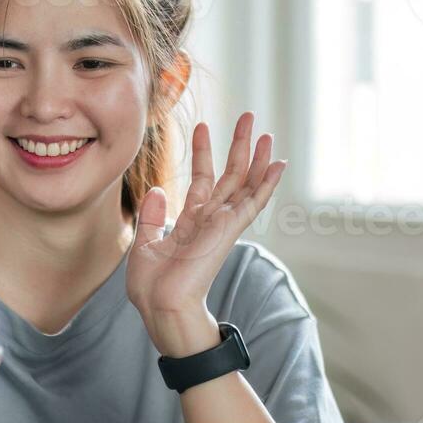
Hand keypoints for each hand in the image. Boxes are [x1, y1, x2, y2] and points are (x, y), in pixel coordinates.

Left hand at [126, 112, 285, 356]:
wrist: (159, 306)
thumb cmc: (151, 286)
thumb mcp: (143, 243)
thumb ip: (151, 216)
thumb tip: (156, 189)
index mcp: (191, 223)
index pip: (203, 180)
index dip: (204, 154)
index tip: (203, 127)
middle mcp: (210, 221)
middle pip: (230, 176)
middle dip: (238, 146)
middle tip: (247, 117)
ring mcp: (222, 225)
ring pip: (245, 184)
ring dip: (257, 157)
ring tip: (266, 131)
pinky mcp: (229, 230)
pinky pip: (253, 202)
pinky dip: (266, 183)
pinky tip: (279, 164)